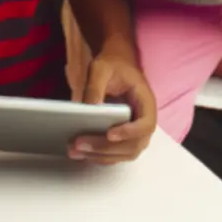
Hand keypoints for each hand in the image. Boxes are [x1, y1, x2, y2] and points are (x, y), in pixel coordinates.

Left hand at [68, 48, 156, 164]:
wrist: (115, 65)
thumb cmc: (112, 65)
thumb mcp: (101, 69)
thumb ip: (95, 88)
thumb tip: (88, 111)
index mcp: (145, 101)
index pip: (146, 124)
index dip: (130, 133)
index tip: (109, 134)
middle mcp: (143, 120)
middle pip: (133, 145)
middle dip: (106, 149)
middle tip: (80, 144)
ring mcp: (134, 132)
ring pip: (124, 154)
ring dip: (100, 156)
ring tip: (75, 150)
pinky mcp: (123, 138)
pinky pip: (116, 154)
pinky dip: (99, 156)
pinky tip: (80, 152)